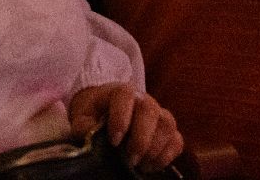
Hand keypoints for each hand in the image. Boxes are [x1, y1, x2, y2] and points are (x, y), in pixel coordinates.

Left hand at [68, 83, 182, 171]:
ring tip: (139, 165)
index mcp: (121, 92)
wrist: (105, 106)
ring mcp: (159, 114)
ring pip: (167, 126)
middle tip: (129, 159)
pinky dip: (167, 156)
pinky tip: (150, 166)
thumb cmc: (95, 111)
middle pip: (150, 112)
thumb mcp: (82, 116)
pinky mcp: (168, 130)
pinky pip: (177, 141)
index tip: (113, 141)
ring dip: (155, 149)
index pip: (125, 97)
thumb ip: (84, 126)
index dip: (121, 119)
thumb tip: (90, 140)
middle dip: (141, 139)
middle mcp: (144, 99)